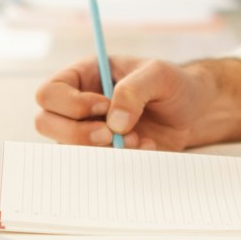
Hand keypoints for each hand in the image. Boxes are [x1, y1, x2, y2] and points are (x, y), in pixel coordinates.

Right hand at [33, 56, 217, 151]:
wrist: (194, 110)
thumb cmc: (173, 84)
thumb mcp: (159, 74)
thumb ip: (134, 89)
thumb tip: (114, 123)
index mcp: (83, 77)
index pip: (49, 92)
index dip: (71, 104)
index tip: (104, 106)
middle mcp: (78, 106)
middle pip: (45, 123)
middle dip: (78, 133)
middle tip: (111, 133)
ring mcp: (88, 132)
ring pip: (66, 149)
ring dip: (101, 149)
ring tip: (136, 138)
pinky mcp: (105, 154)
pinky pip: (95, 166)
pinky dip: (120, 161)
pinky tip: (145, 146)